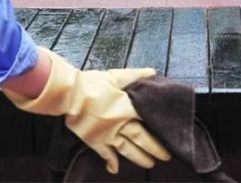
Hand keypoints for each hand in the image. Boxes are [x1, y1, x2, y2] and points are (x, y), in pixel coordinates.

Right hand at [3, 48, 171, 173]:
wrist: (69, 94)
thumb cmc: (93, 83)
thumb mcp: (116, 76)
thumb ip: (135, 75)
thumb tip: (153, 71)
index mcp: (128, 107)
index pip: (148, 119)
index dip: (161, 125)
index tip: (171, 132)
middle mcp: (121, 124)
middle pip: (142, 139)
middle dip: (156, 148)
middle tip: (166, 156)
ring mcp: (108, 135)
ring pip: (128, 150)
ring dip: (140, 158)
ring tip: (150, 164)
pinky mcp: (95, 141)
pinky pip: (105, 154)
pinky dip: (111, 162)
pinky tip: (115, 169)